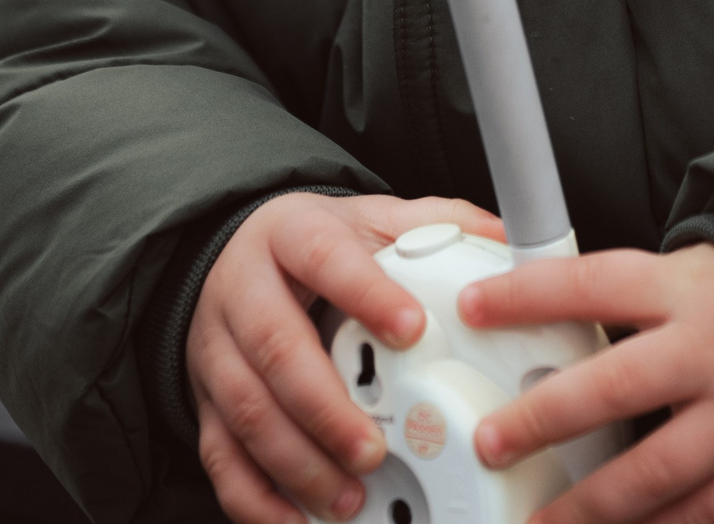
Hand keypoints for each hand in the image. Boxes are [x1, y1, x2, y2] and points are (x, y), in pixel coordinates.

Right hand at [190, 192, 503, 523]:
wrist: (239, 258)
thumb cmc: (315, 249)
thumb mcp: (370, 220)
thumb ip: (436, 227)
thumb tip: (507, 240)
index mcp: (290, 235)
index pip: (324, 258)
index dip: (366, 294)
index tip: (413, 330)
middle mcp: (243, 290)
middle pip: (275, 347)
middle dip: (326, 407)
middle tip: (375, 448)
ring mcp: (217, 350)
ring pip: (246, 409)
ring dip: (298, 461)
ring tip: (348, 494)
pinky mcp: (206, 401)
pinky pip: (220, 457)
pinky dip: (257, 498)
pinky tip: (298, 518)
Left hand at [460, 245, 713, 523]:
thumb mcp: (680, 278)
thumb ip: (612, 302)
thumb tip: (518, 319)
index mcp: (684, 291)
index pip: (594, 284)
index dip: (528, 295)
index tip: (472, 308)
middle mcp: (712, 353)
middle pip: (618, 386)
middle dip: (546, 419)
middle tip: (492, 442)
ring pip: (656, 469)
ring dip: (589, 504)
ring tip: (537, 522)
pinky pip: (700, 515)